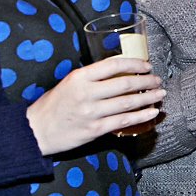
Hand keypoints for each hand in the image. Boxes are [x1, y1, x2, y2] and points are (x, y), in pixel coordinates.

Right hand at [25, 55, 163, 154]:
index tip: (146, 66)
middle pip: (124, 84)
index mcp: (79, 77)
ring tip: (159, 95)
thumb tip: (117, 73)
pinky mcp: (95, 130)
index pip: (113, 65)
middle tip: (157, 80)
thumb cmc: (52, 105)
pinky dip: (140, 116)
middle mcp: (87, 93)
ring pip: (127, 103)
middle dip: (146, 81)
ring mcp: (92, 112)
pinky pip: (123, 122)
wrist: (35, 131)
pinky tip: (151, 113)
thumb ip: (90, 78)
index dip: (134, 64)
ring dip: (147, 98)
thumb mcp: (68, 83)